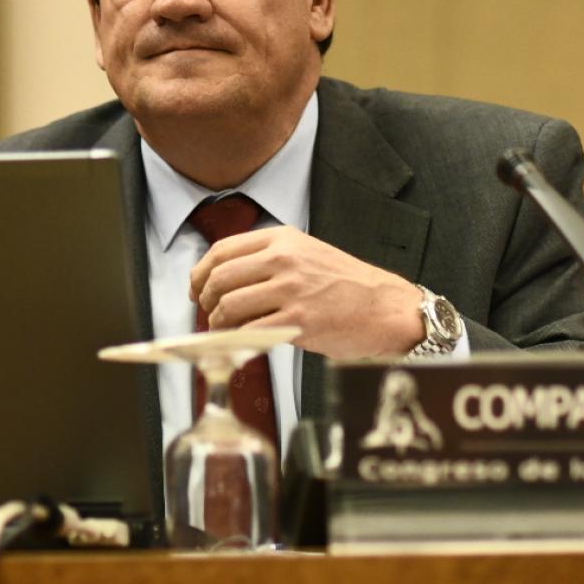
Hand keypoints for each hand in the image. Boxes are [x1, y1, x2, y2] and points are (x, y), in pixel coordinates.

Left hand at [189, 226, 424, 360]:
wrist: (386, 308)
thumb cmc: (348, 286)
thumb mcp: (307, 255)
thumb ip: (269, 261)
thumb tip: (226, 281)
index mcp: (282, 240)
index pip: (222, 250)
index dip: (200, 273)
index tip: (197, 290)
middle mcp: (283, 259)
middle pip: (219, 278)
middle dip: (206, 301)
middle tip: (209, 314)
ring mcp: (291, 289)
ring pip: (229, 305)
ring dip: (218, 324)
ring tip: (225, 332)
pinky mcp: (298, 320)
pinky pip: (250, 330)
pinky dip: (237, 340)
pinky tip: (241, 343)